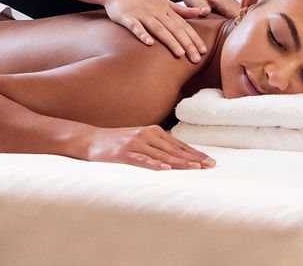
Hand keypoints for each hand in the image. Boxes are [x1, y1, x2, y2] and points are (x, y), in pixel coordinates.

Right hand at [85, 124, 215, 169]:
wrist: (92, 140)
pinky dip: (154, 164)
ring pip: (162, 155)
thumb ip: (158, 146)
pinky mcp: (124, 153)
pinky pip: (142, 160)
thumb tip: (179, 156)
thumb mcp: (141, 140)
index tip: (210, 161)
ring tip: (195, 168)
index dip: (195, 153)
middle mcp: (147, 135)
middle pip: (175, 149)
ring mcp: (136, 143)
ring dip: (180, 162)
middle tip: (210, 166)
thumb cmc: (119, 143)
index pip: (179, 145)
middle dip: (194, 158)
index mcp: (154, 131)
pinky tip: (165, 169)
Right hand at [103, 0, 206, 61]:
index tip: (204, 51)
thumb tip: (199, 12)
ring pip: (158, 28)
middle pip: (174, 28)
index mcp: (165, 8)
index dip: (194, 38)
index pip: (183, 25)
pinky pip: (136, 26)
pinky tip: (149, 44)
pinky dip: (143, 34)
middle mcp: (156, 10)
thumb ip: (180, 9)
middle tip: (197, 58)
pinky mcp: (127, 16)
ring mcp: (142, 13)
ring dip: (170, 41)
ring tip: (180, 54)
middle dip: (187, 43)